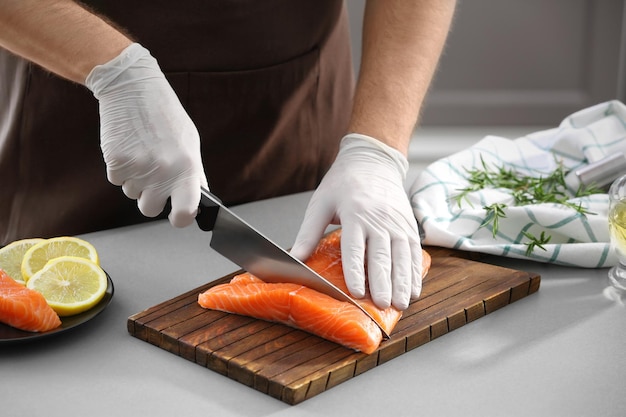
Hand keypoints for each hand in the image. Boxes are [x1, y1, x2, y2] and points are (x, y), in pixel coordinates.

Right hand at [85, 43, 207, 226]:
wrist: (132, 87)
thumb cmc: (165, 116)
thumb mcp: (190, 142)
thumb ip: (193, 174)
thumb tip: (197, 202)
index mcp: (186, 168)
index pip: (185, 213)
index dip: (181, 218)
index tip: (179, 215)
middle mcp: (162, 172)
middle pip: (150, 210)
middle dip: (151, 199)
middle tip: (154, 177)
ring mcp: (137, 169)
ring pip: (132, 194)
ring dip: (136, 180)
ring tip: (142, 152)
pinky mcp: (115, 162)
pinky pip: (116, 180)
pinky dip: (121, 169)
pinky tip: (128, 147)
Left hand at [291, 134, 422, 309]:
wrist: (373, 161)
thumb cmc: (343, 183)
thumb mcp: (320, 203)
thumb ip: (308, 233)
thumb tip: (293, 258)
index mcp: (355, 213)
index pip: (355, 248)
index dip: (356, 272)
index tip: (357, 293)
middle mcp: (380, 219)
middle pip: (382, 256)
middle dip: (384, 283)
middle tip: (383, 305)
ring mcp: (398, 223)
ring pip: (402, 257)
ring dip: (403, 282)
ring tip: (401, 304)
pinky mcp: (409, 226)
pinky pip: (414, 252)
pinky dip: (415, 273)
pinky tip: (413, 290)